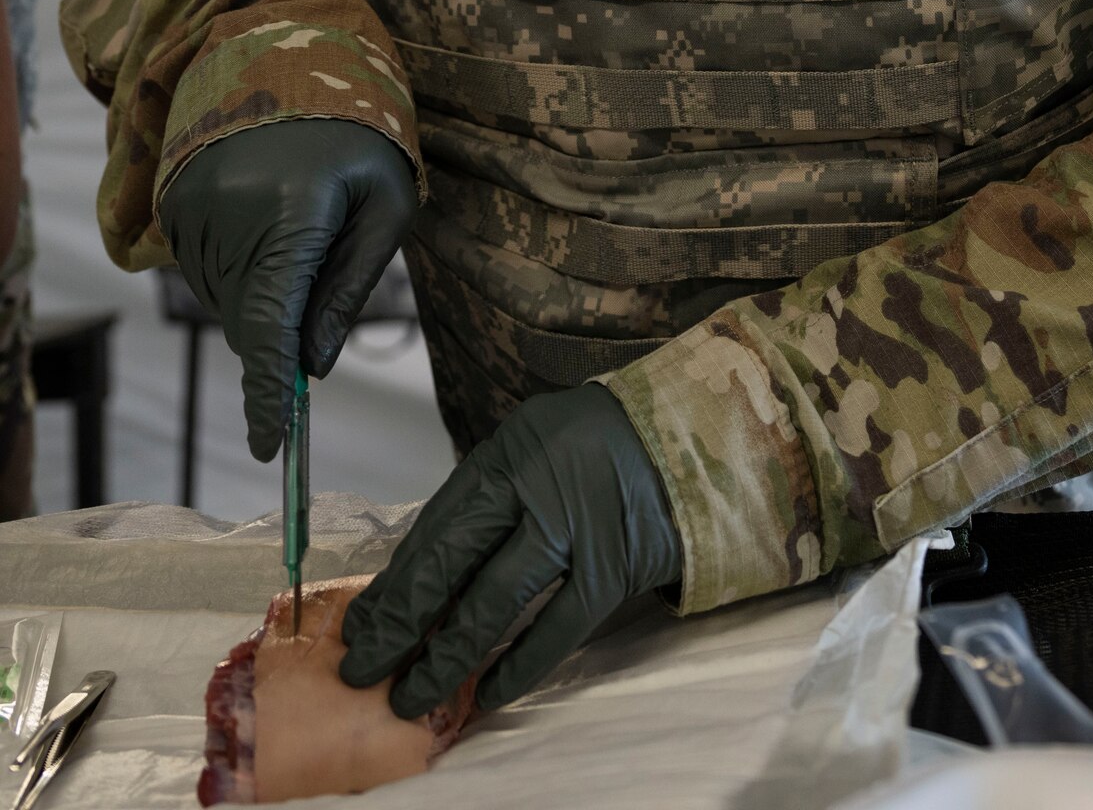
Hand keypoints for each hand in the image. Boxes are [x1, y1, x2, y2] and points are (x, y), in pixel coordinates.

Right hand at [159, 117, 417, 460]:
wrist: (293, 59)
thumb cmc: (360, 138)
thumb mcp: (388, 204)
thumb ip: (351, 287)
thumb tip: (314, 366)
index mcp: (292, 214)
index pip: (271, 327)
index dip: (269, 394)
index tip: (270, 446)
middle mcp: (228, 216)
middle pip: (252, 322)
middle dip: (288, 326)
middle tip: (327, 262)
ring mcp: (190, 211)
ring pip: (228, 304)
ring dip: (265, 294)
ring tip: (301, 223)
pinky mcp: (172, 207)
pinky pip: (208, 274)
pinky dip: (242, 271)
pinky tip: (271, 221)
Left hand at [337, 383, 680, 716]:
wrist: (690, 437)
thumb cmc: (597, 448)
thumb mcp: (534, 448)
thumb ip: (487, 503)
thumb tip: (424, 582)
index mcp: (508, 453)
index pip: (435, 527)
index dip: (394, 582)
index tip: (360, 626)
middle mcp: (537, 486)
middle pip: (451, 563)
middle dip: (402, 623)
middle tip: (364, 672)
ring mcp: (577, 528)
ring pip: (494, 603)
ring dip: (446, 656)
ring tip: (411, 696)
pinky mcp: (615, 567)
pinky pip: (557, 629)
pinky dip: (519, 665)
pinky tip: (487, 693)